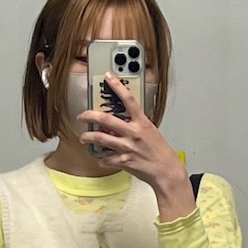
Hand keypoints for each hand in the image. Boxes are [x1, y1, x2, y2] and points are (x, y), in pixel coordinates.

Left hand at [77, 73, 193, 217]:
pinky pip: (106, 159)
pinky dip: (102, 159)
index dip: (117, 87)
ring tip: (83, 138)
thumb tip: (124, 122)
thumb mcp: (150, 132)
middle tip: (82, 116)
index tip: (108, 77)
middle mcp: (133, 133)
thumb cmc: (160, 152)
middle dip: (90, 116)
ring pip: (101, 139)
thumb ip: (136, 125)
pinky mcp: (124, 161)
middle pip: (106, 120)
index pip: (128, 100)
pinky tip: (100, 159)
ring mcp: (128, 147)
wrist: (166, 170)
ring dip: (89, 137)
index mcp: (142, 123)